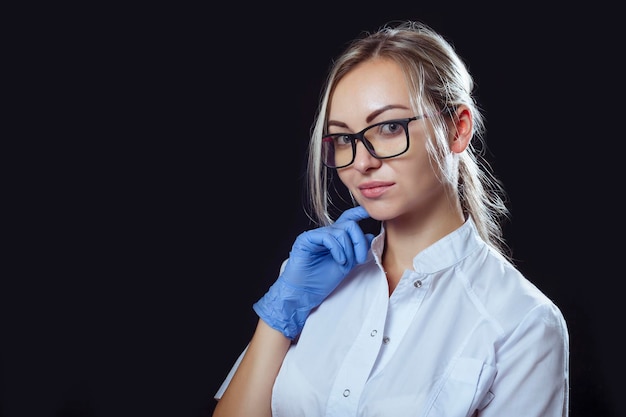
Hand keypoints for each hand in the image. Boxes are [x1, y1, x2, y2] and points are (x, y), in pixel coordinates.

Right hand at [253, 206, 373, 338]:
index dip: (358, 213)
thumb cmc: (322, 281)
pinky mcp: (306, 240)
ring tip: (345, 264)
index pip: (348, 219)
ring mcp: (315, 236)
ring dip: (348, 249)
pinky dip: (337, 250)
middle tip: (360, 258)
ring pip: (340, 232)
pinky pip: (327, 237)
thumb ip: (357, 250)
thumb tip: (370, 235)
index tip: (369, 212)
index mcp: (334, 238)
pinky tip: (339, 261)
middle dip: (358, 241)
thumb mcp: (347, 264)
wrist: (304, 293)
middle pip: (349, 225)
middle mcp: (325, 234)